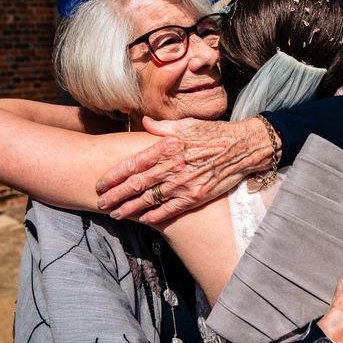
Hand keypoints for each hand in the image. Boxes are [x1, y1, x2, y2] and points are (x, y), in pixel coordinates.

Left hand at [96, 116, 278, 222]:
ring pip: (149, 199)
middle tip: (100, 203)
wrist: (241, 148)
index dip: (114, 176)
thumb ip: (162, 126)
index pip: (132, 164)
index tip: (100, 183)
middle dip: (115, 195)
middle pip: (136, 184)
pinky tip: (143, 220)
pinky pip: (170, 209)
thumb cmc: (213, 134)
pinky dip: (155, 216)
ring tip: (115, 214)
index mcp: (166, 147)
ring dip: (130, 208)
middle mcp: (172, 166)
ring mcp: (183, 183)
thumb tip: (145, 122)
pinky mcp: (195, 196)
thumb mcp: (186, 124)